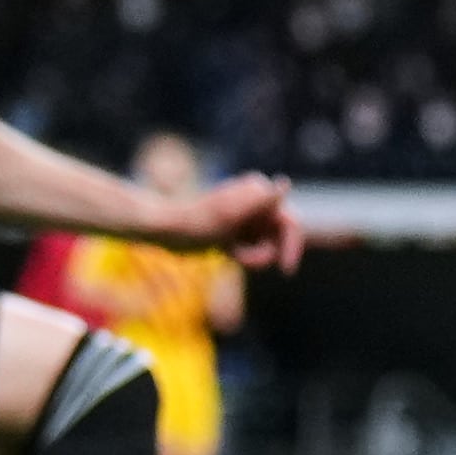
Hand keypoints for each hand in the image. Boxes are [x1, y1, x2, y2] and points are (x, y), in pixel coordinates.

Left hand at [177, 171, 304, 272]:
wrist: (163, 229)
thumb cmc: (193, 223)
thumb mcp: (227, 216)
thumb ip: (259, 200)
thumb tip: (285, 183)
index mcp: (258, 191)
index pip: (291, 222)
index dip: (292, 246)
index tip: (285, 270)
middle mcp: (256, 201)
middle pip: (280, 236)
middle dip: (265, 252)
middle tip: (241, 259)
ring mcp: (248, 216)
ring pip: (267, 244)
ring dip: (253, 255)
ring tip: (227, 252)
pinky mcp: (238, 229)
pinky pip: (253, 248)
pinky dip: (244, 254)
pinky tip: (224, 250)